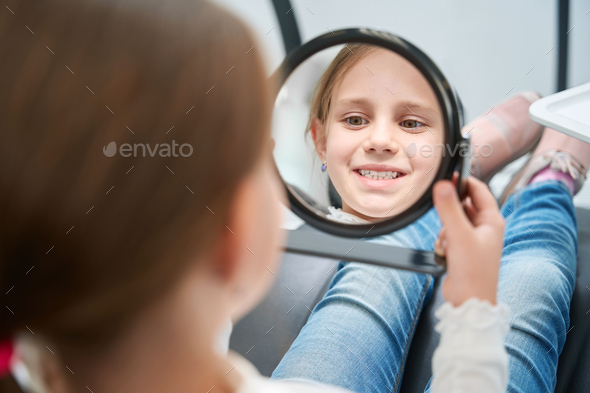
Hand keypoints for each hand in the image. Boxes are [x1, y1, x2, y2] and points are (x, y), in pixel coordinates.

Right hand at [432, 175, 504, 306]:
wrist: (469, 301)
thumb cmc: (473, 272)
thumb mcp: (459, 236)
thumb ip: (449, 209)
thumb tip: (442, 184)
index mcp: (492, 221)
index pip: (478, 190)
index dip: (463, 182)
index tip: (447, 177)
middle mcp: (485, 228)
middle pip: (464, 205)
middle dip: (450, 211)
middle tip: (443, 216)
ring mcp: (474, 240)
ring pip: (454, 221)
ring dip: (445, 229)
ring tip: (448, 243)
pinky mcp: (463, 250)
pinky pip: (449, 235)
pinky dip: (444, 241)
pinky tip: (445, 252)